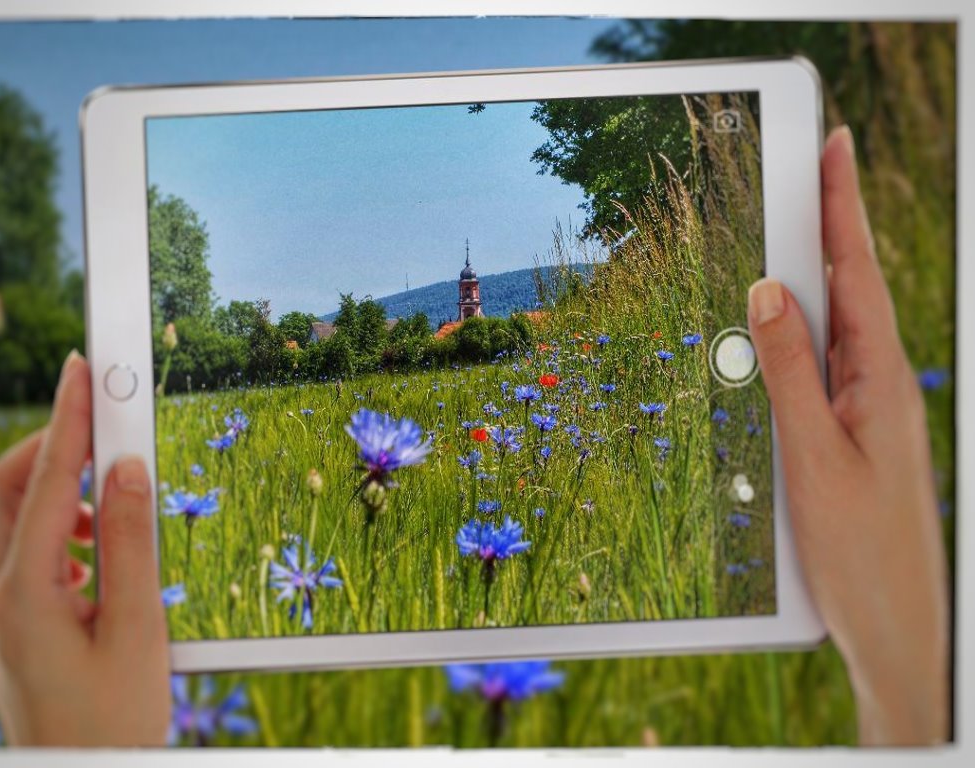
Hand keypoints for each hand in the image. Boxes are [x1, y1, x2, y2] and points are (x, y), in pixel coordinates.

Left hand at [0, 351, 169, 745]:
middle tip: (102, 437)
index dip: (66, 420)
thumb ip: (131, 542)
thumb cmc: (111, 722)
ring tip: (109, 511)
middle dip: (48, 451)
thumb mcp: (138, 630)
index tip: (83, 370)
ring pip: (2, 520)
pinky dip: (55, 531)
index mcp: (25, 593)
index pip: (46, 482)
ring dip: (54, 494)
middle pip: (0, 491)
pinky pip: (16, 551)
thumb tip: (128, 469)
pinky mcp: (11, 623)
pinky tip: (95, 556)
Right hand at [747, 127, 948, 744]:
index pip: (857, 272)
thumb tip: (768, 294)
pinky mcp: (852, 435)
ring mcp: (868, 410)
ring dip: (812, 277)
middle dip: (829, 224)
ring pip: (835, 326)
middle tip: (808, 167)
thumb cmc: (863, 553)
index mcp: (880, 379)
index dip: (842, 206)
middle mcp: (879, 385)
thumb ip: (789, 372)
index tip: (833, 145)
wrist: (900, 628)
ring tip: (789, 230)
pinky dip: (801, 334)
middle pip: (849, 287)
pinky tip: (782, 329)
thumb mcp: (813, 458)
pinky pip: (824, 367)